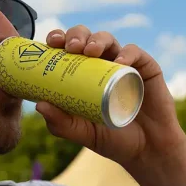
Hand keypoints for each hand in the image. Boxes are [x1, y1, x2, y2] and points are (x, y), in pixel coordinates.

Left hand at [37, 26, 185, 175]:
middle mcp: (101, 64)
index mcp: (82, 73)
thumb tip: (39, 105)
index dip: (57, 39)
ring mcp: (123, 64)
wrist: (147, 150)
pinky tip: (118, 61)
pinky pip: (135, 54)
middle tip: (70, 47)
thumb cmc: (112, 139)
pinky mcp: (146, 68)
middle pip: (85, 38)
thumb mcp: (83, 133)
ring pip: (107, 40)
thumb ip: (61, 124)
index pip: (66, 49)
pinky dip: (126, 54)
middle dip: (75, 35)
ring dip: (96, 40)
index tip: (50, 42)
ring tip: (90, 51)